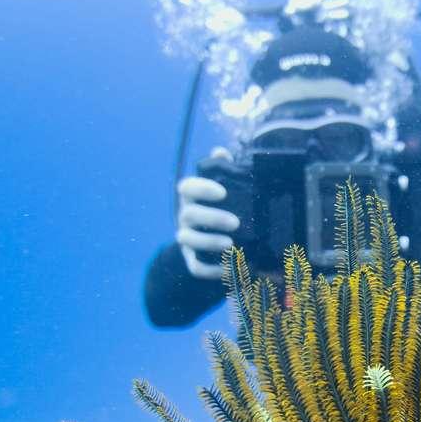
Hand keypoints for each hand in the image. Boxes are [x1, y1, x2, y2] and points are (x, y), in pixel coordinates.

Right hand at [176, 148, 240, 278]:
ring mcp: (187, 239)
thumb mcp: (225, 188)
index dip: (202, 188)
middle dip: (211, 217)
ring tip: (230, 244)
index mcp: (192, 197)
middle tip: (235, 222)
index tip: (223, 192)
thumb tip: (220, 151)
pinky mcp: (193, 260)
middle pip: (189, 214)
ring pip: (187, 240)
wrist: (218, 240)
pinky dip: (211, 270)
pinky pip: (196, 267)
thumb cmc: (224, 207)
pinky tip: (229, 268)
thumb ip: (223, 169)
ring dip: (208, 242)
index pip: (187, 187)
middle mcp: (185, 216)